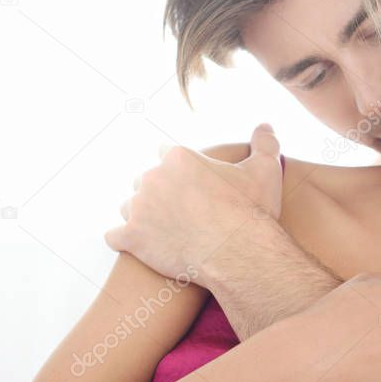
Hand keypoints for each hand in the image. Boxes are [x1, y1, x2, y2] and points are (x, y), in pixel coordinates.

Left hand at [105, 124, 282, 278]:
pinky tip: (141, 247)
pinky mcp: (131, 238)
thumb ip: (265, 143)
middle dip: (159, 193)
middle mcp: (152, 177)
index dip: (179, 170)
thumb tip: (266, 126)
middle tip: (180, 212)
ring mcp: (138, 208)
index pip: (165, 153)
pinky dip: (126, 241)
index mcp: (178, 157)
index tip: (191, 186)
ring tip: (164, 231)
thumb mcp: (265, 170)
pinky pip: (115, 236)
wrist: (239, 255)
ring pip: (130, 207)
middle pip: (145, 180)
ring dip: (142, 216)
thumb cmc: (251, 212)